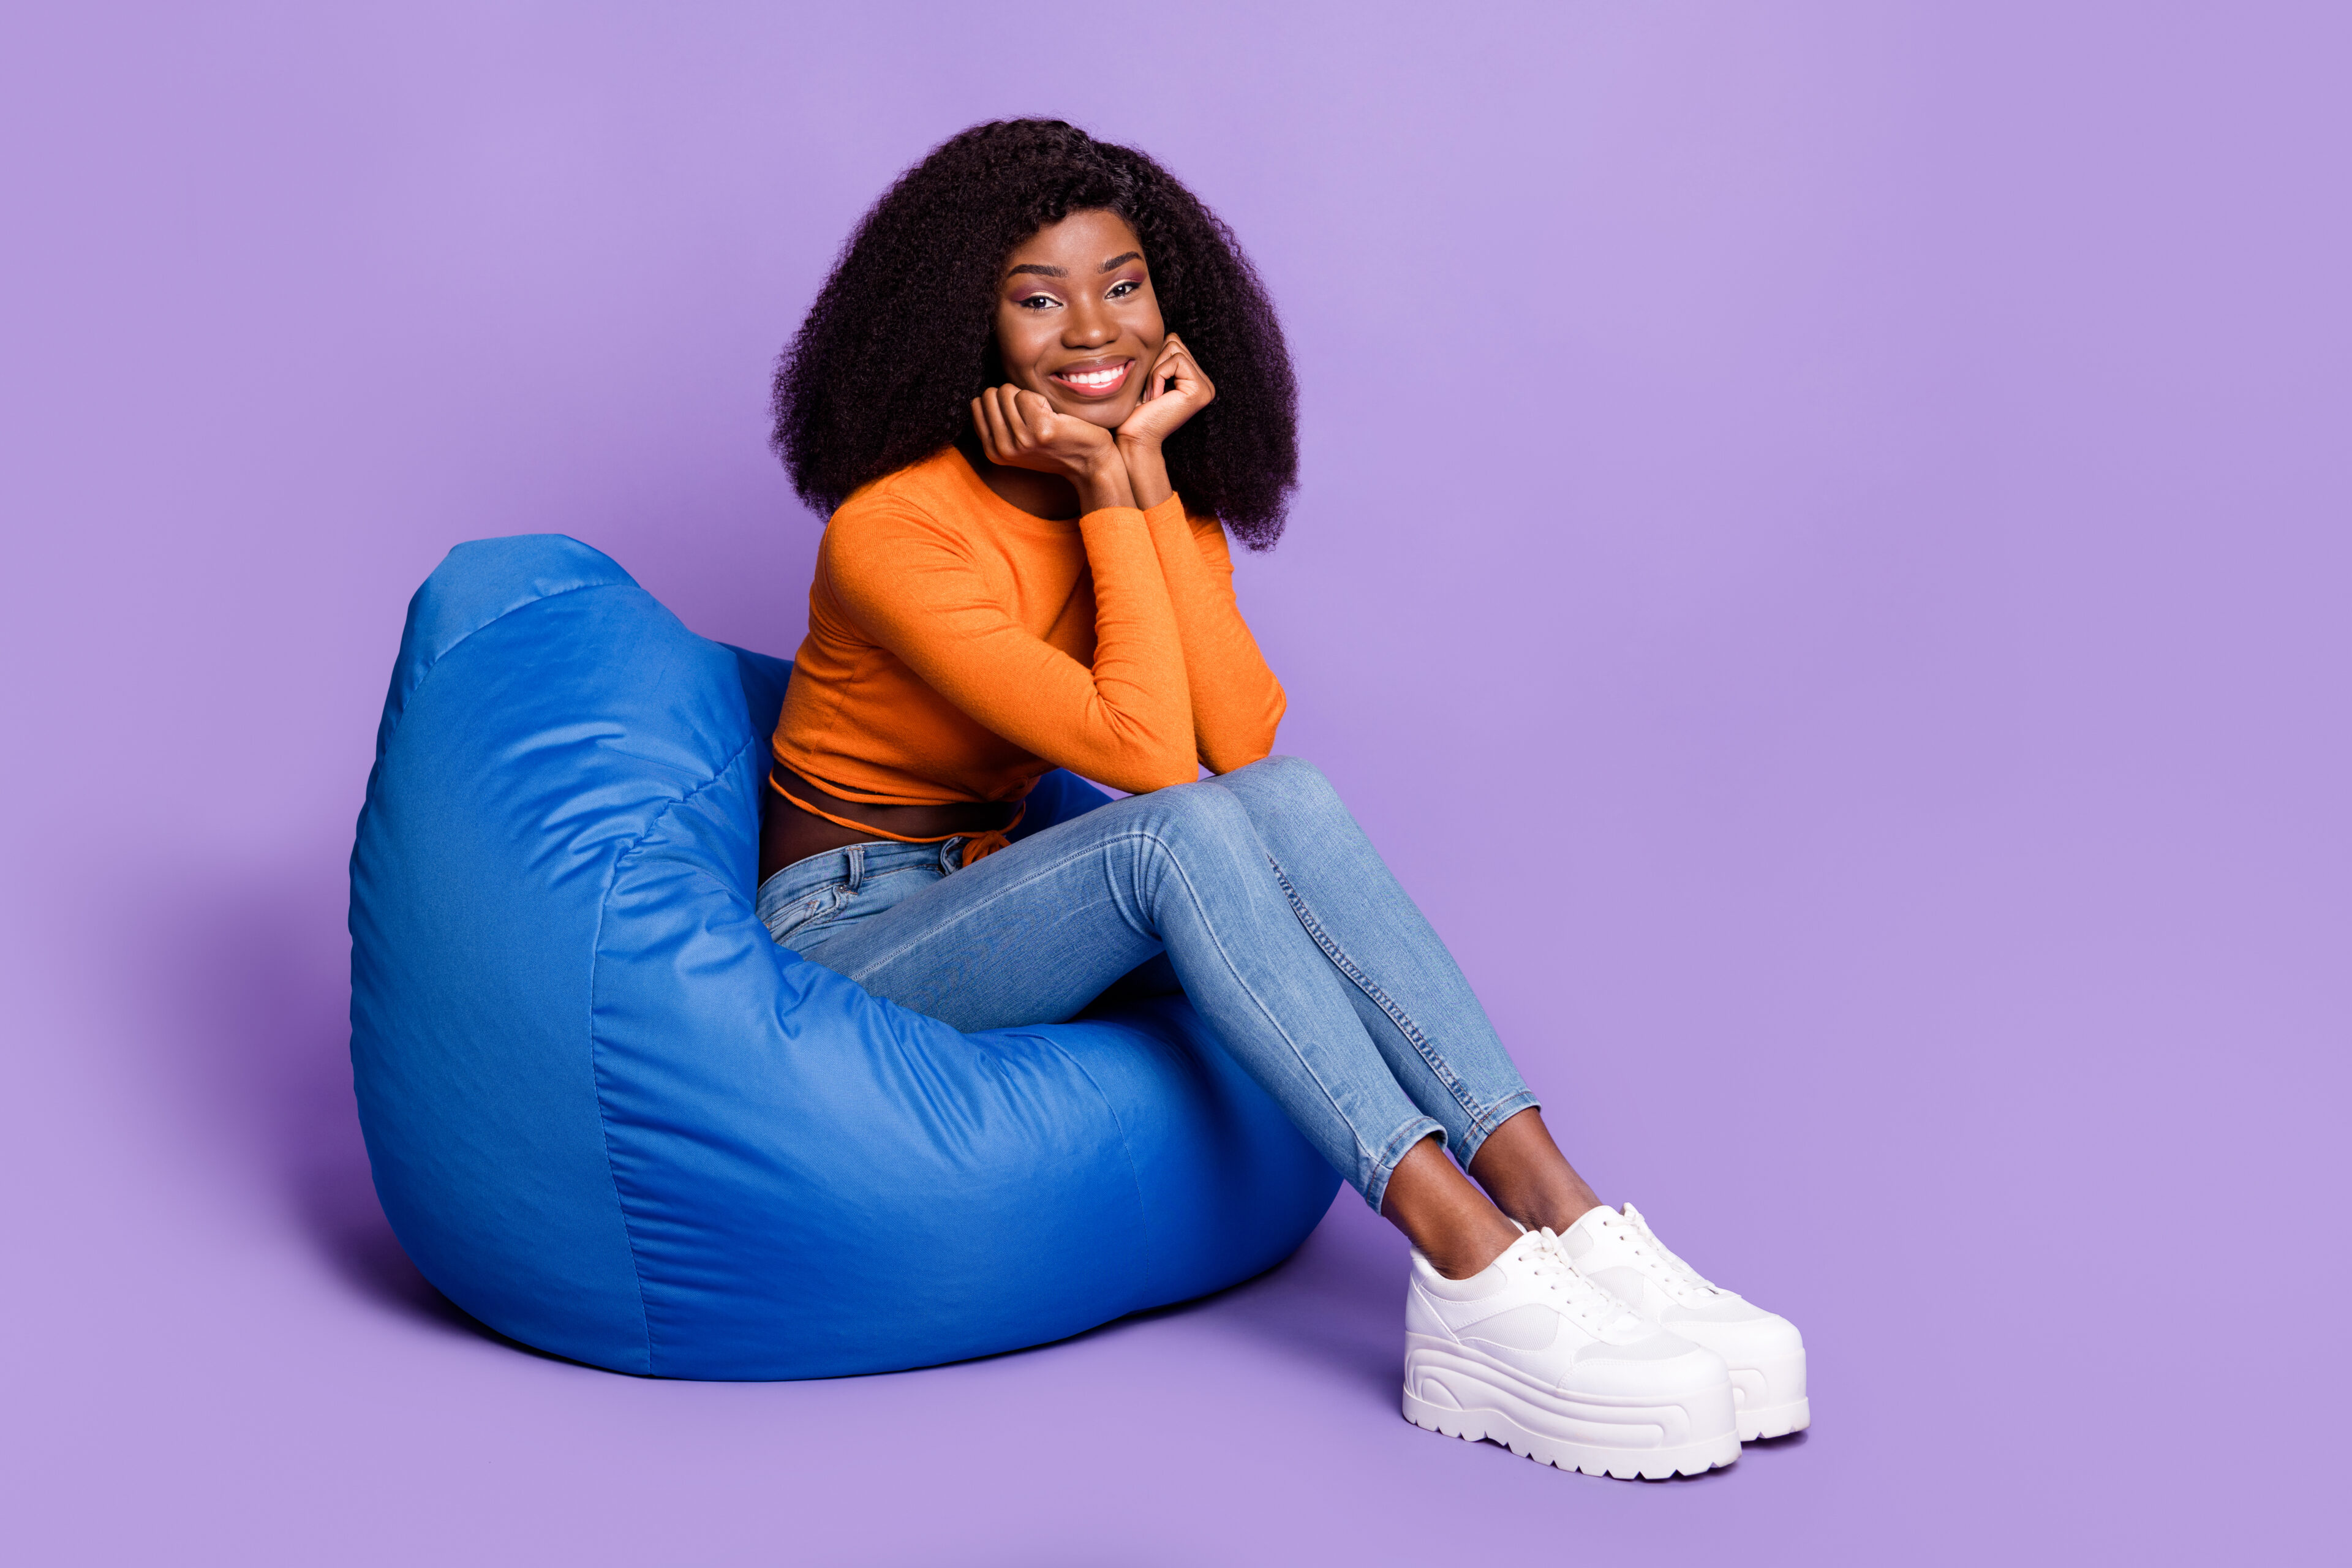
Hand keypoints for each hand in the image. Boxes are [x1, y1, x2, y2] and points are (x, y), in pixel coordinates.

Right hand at [971, 384, 1130, 509]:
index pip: (977, 405)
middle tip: (1032, 413)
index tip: (1018, 414)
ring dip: (1027, 396)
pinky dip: (1040, 398)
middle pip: (990, 395)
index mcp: (993, 452)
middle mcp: (1003, 449)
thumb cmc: (1055, 447)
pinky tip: (1053, 416)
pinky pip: (1027, 396)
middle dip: (1010, 395)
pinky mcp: (1040, 430)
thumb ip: (998, 426)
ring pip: (1007, 392)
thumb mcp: (1017, 444)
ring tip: (1044, 415)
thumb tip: (981, 398)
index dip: (999, 400)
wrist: (1089, 462)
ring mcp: (1021, 440)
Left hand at [1115, 333, 1215, 452]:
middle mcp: (1205, 383)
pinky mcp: (1200, 390)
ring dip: (1154, 371)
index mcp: (1194, 379)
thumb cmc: (1135, 411)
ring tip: (1152, 395)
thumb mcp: (1149, 376)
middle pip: (1174, 342)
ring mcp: (1205, 387)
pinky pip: (1175, 361)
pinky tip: (1155, 398)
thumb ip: (1163, 356)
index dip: (1154, 359)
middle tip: (1149, 392)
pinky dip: (1157, 376)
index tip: (1147, 387)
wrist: (1134, 438)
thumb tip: (1171, 333)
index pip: (1173, 343)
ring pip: (1174, 349)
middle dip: (1154, 363)